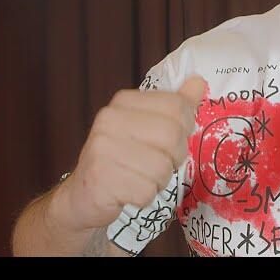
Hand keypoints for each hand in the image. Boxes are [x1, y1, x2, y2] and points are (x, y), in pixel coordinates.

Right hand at [51, 76, 206, 233]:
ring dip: (159, 181)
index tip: (172, 140)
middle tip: (159, 165)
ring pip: (161, 167)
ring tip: (141, 179)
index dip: (185, 128)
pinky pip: (146, 191)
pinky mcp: (100, 178)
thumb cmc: (120, 161)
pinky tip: (130, 193)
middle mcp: (109, 120)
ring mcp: (102, 148)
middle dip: (174, 158)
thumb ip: (173, 105)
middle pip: (172, 135)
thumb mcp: (145, 127)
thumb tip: (199, 82)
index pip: (176, 105)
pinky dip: (145, 197)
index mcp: (123, 102)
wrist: (81, 196)